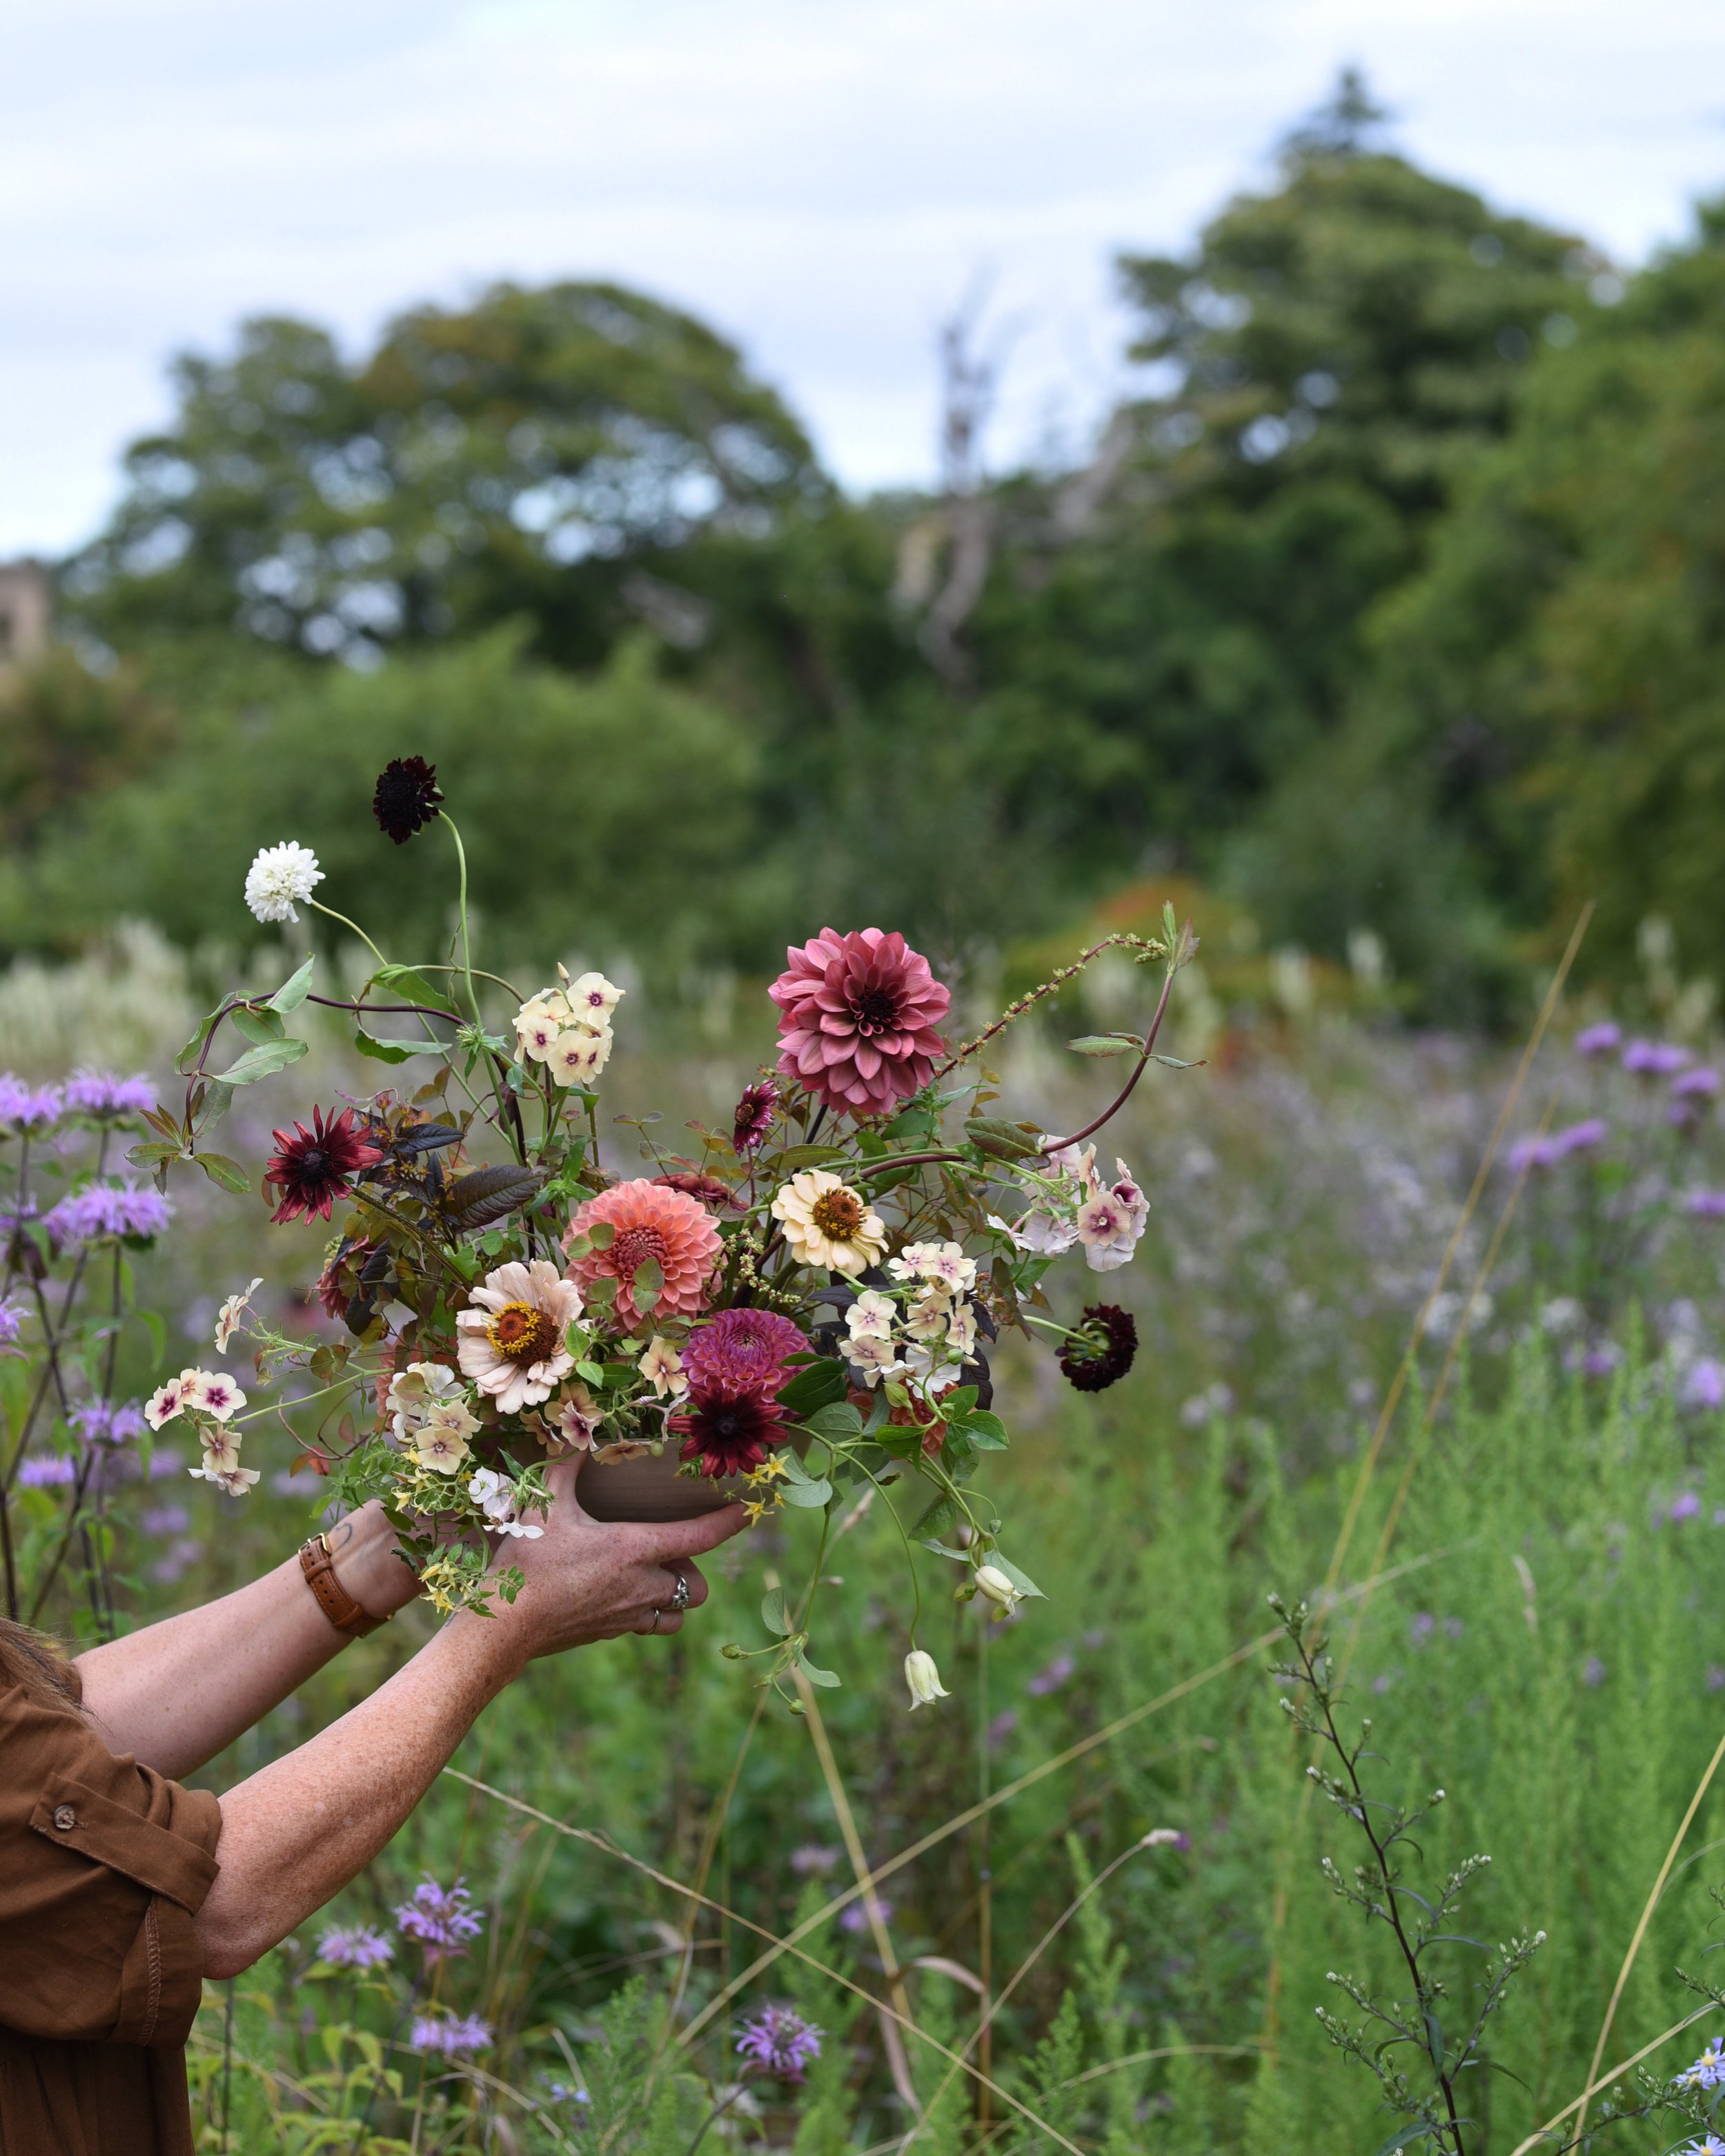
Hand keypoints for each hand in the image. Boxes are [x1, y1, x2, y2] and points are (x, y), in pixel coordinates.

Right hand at [478, 1461, 746, 1664]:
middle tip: (670, 1550)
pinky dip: (649, 1613)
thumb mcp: (545, 1506)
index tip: (745, 1512)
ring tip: (653, 1575)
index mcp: (633, 1549)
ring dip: (676, 1596)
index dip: (727, 1524)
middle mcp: (641, 1586)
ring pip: (678, 1614)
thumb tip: (574, 1433)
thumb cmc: (528, 1563)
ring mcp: (628, 1614)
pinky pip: (647, 1626)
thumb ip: (564, 1467)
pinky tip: (625, 1595)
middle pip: (697, 1586)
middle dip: (694, 1569)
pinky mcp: (611, 1633)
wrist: (505, 1626)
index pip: (698, 1538)